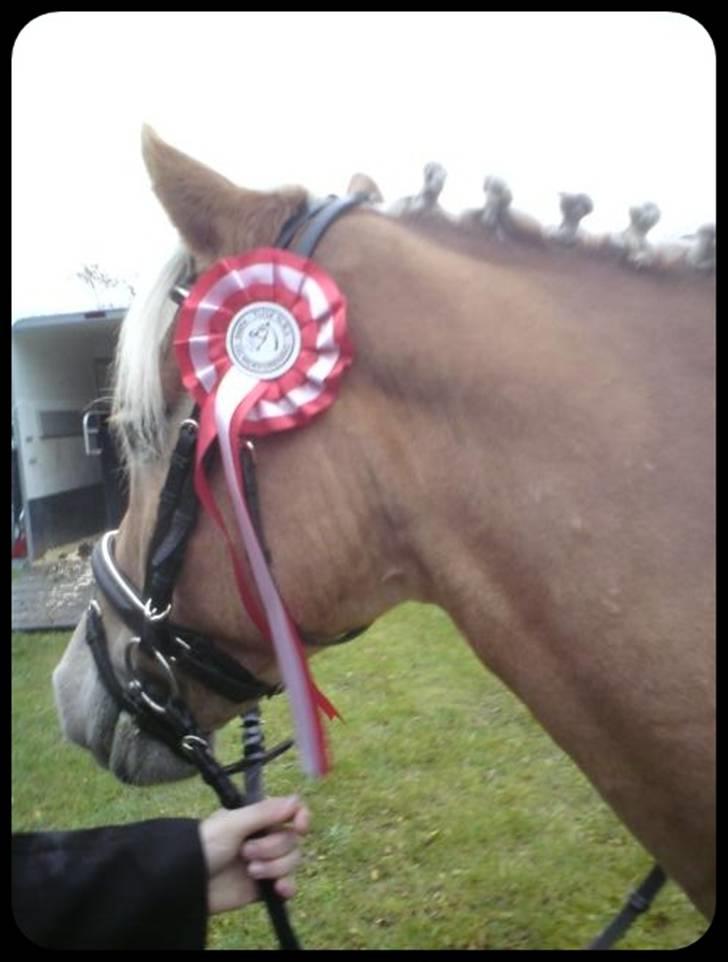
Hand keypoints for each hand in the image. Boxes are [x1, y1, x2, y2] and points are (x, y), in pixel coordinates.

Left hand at [199, 795, 309, 914]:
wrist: (187, 883)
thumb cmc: (204, 845)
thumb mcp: (232, 824)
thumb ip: (265, 812)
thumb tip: (296, 800)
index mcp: (258, 817)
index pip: (292, 812)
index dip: (301, 818)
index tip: (299, 826)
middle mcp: (265, 837)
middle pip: (292, 839)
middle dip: (272, 847)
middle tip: (246, 853)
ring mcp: (266, 862)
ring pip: (292, 861)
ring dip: (275, 867)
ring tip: (250, 871)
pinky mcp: (264, 887)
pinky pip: (288, 885)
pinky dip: (287, 887)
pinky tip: (278, 889)